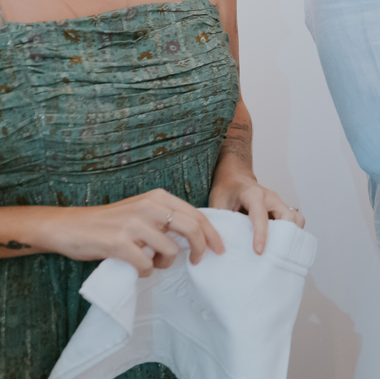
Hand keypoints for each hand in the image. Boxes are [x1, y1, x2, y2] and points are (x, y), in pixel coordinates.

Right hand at [48, 189, 224, 277]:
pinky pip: (146, 265)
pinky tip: (137, 269)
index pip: (196, 215)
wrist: (70, 227)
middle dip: (200, 248)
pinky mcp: (119, 243)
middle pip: (192, 229)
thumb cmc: (109, 223)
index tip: (218, 249)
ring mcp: (134, 224)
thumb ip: (166, 217)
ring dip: (165, 264)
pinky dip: (145, 272)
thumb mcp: (142, 210)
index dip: (211, 234)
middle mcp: (149, 207)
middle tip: (197, 262)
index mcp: (158, 197)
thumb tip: (198, 235)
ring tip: (153, 263)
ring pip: (170, 250)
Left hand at [209, 160, 304, 255]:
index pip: (260, 215)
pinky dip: (291, 232)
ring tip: (278, 249)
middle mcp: (271, 197)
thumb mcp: (217, 203)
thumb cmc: (226, 189)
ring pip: (295, 218)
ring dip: (290, 234)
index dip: (261, 234)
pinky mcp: (281, 209)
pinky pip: (293, 221)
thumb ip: (221, 222)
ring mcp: (278, 203)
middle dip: (283, 236)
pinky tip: (280, 243)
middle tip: (272, 254)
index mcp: (253, 194)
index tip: (259, 251)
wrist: (235, 178)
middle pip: (287, 216)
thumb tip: (222, 246)